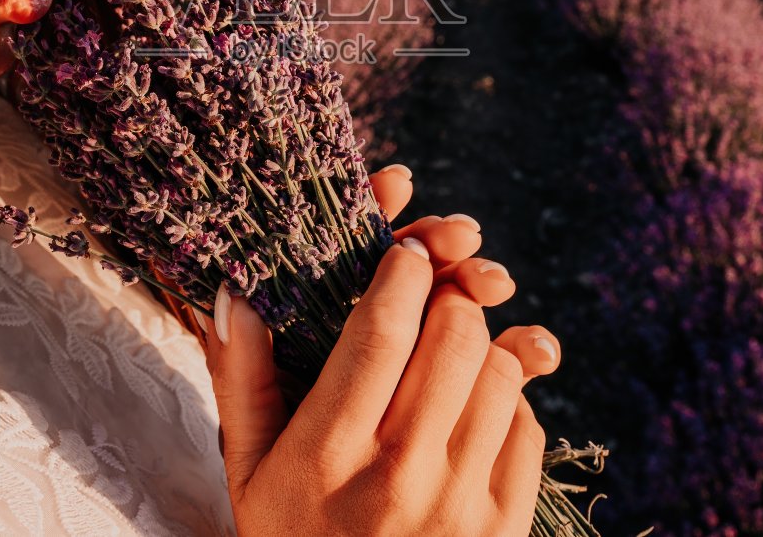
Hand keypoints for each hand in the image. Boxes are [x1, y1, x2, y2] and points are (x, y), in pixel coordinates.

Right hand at [201, 163, 560, 536]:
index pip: (382, 329)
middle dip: (445, 301)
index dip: (403, 271)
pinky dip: (505, 404)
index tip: (404, 254)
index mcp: (327, 456)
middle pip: (454, 335)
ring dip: (478, 348)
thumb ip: (241, 379)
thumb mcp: (248, 472)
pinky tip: (468, 416)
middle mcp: (400, 477)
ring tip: (447, 359)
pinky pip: (526, 426)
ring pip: (500, 372)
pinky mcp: (505, 529)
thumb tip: (236, 292)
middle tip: (430, 302)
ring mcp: (461, 506)